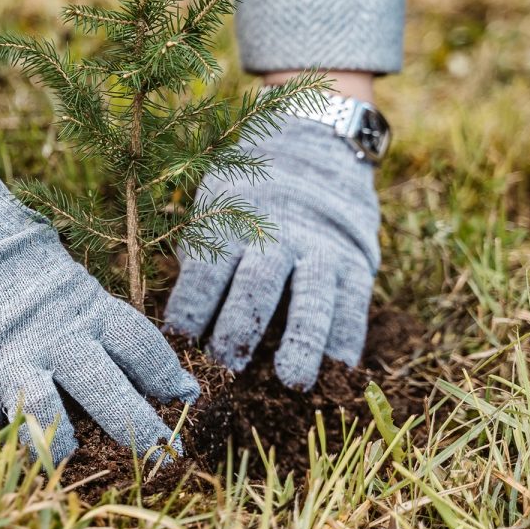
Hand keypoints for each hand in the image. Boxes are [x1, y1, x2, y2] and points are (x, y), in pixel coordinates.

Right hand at [0, 144, 199, 464]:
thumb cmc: (17, 266)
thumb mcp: (70, 283)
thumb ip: (103, 326)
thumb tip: (154, 372)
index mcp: (86, 309)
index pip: (141, 346)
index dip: (166, 375)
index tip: (184, 397)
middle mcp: (56, 340)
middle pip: (110, 394)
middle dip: (143, 431)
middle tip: (167, 456)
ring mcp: (11, 365)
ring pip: (51, 426)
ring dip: (65, 449)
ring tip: (70, 455)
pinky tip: (2, 430)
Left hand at [163, 114, 379, 388]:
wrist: (315, 148)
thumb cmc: (248, 198)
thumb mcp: (216, 207)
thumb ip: (204, 256)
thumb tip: (174, 325)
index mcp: (232, 225)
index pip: (208, 269)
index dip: (193, 305)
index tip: (178, 339)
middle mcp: (277, 238)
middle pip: (258, 285)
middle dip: (241, 326)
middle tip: (227, 365)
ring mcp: (320, 251)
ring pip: (311, 298)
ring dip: (301, 340)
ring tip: (292, 380)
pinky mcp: (356, 264)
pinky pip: (353, 305)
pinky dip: (347, 339)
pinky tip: (340, 372)